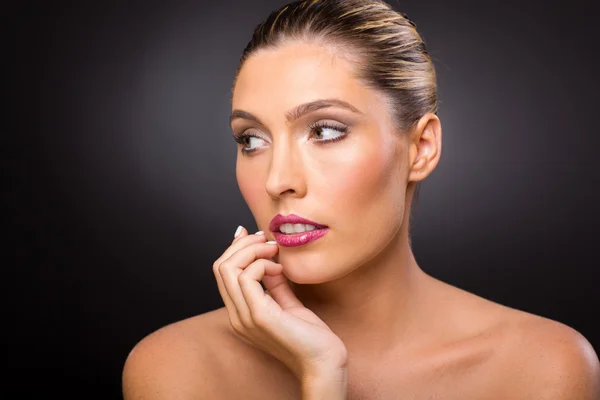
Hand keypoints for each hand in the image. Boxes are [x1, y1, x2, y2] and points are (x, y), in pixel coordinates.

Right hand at [213, 226, 348, 380]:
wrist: (323, 363)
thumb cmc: (310, 337)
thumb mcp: (288, 303)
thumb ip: (275, 284)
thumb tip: (269, 259)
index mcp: (240, 312)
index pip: (222, 272)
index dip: (236, 247)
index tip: (259, 236)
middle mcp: (236, 315)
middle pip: (220, 266)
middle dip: (243, 244)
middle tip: (268, 240)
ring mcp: (244, 317)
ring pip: (228, 268)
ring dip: (253, 250)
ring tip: (275, 252)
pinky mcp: (259, 316)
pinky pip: (246, 277)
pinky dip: (262, 264)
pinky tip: (280, 269)